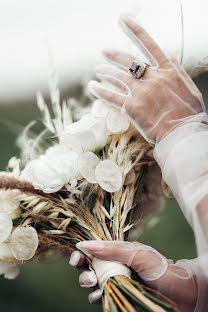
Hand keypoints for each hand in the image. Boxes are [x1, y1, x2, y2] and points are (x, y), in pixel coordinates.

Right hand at [69, 241, 204, 311]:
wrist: (181, 292)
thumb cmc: (161, 268)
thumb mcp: (137, 254)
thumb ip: (113, 249)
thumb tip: (87, 244)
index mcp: (119, 252)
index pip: (95, 250)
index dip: (83, 252)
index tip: (76, 256)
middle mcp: (115, 266)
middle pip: (91, 266)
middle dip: (83, 269)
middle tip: (87, 274)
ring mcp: (117, 282)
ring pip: (93, 282)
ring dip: (88, 282)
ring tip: (93, 283)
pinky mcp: (119, 297)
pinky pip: (101, 297)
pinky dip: (96, 297)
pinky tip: (98, 296)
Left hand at [88, 15, 204, 144]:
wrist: (183, 135)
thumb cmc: (189, 115)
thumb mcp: (189, 88)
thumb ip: (176, 70)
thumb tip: (167, 53)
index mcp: (169, 71)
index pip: (150, 45)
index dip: (136, 30)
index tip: (124, 19)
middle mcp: (153, 78)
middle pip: (129, 61)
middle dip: (114, 55)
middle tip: (104, 51)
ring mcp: (141, 92)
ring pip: (118, 77)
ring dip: (106, 72)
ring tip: (97, 70)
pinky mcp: (132, 108)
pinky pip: (112, 97)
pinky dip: (101, 91)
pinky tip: (93, 87)